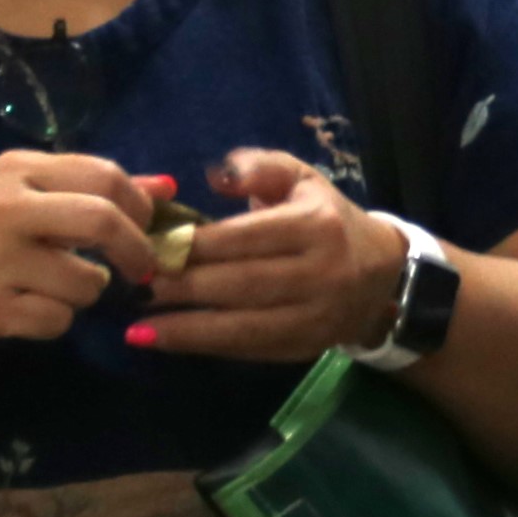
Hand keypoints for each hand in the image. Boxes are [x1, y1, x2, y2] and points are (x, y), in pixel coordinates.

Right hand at [0, 149, 170, 359]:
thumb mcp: (27, 199)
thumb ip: (95, 192)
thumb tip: (167, 186)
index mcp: (16, 171)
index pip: (104, 176)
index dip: (140, 208)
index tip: (146, 229)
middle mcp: (4, 207)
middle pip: (102, 221)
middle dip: (135, 251)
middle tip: (140, 270)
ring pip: (86, 281)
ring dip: (86, 293)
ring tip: (53, 288)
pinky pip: (58, 319)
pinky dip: (54, 321)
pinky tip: (25, 310)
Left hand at [137, 148, 403, 363]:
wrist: (382, 277)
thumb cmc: (327, 219)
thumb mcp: (301, 179)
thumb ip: (258, 167)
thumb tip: (214, 176)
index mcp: (315, 226)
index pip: (245, 237)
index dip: (195, 245)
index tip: (151, 246)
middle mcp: (319, 273)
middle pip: (240, 284)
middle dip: (183, 288)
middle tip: (135, 285)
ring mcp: (314, 317)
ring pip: (243, 326)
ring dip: (186, 329)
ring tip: (137, 328)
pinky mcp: (305, 347)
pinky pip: (249, 349)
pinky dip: (206, 347)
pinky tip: (167, 343)